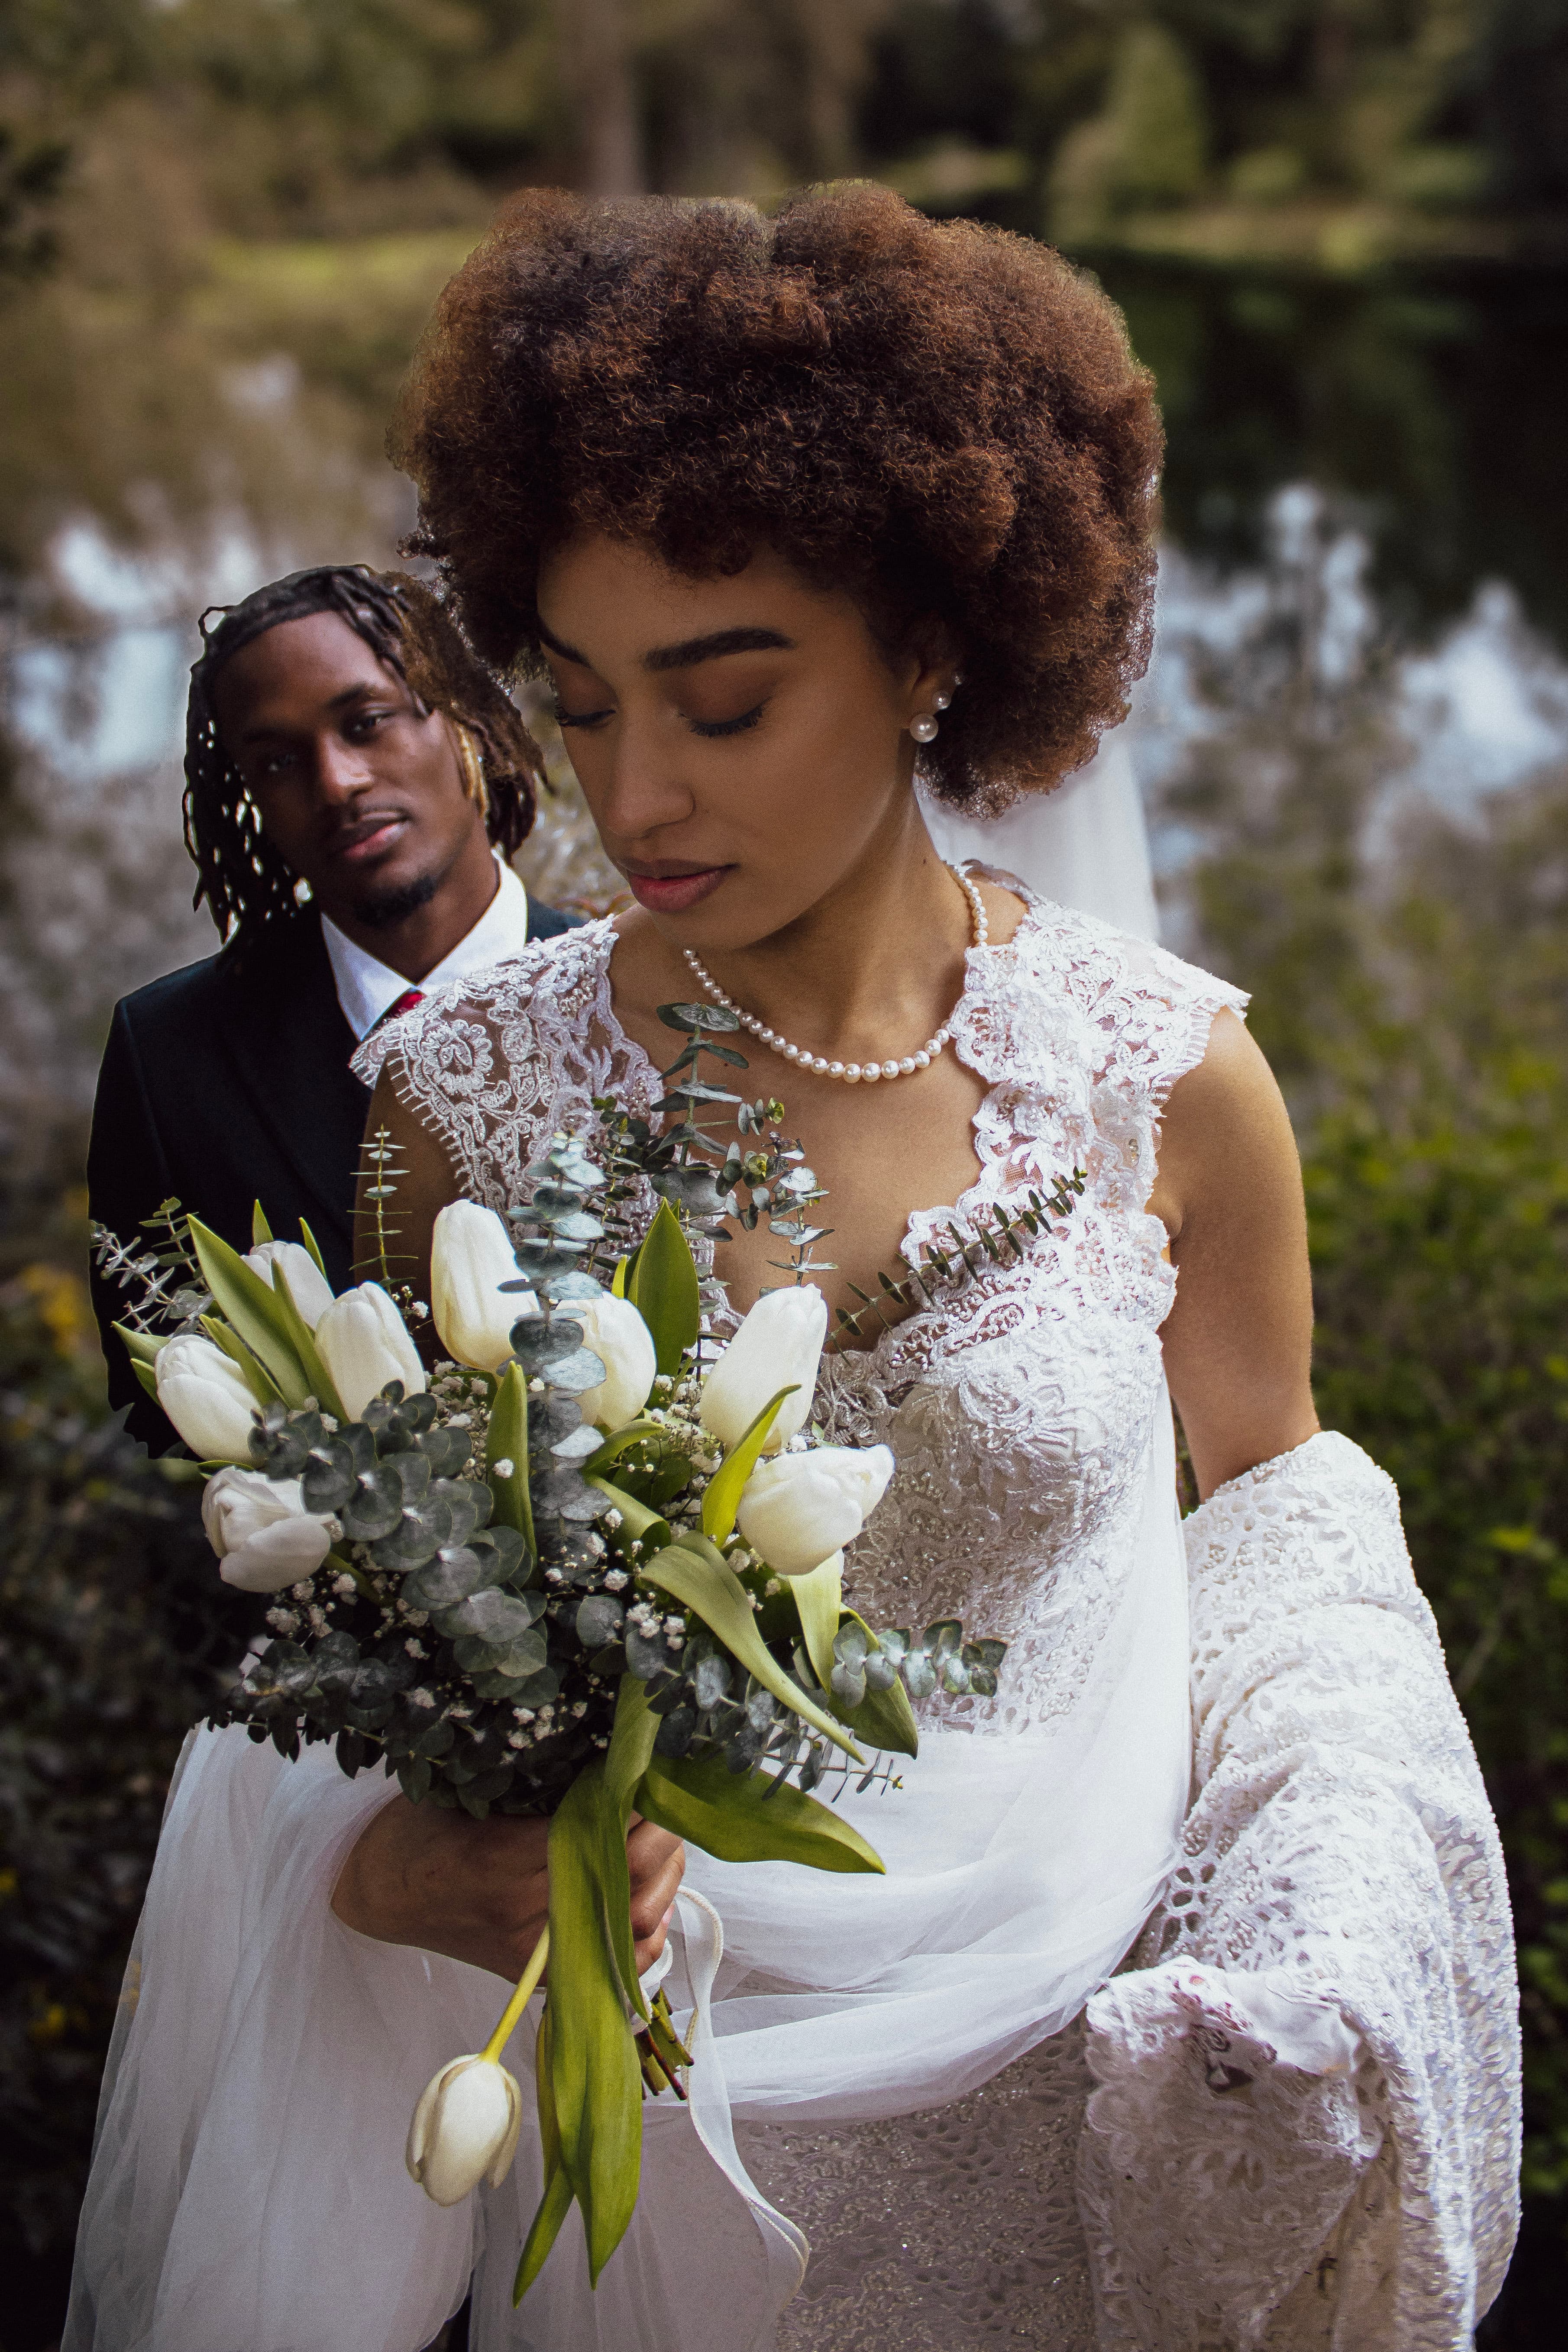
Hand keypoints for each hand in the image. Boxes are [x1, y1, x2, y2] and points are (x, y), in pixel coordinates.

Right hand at [331, 1797, 685, 1983]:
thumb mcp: (470, 1793)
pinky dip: (646, 1937)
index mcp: (501, 1856)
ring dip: (664, 1878)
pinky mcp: (535, 1973)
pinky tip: (658, 1903)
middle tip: (667, 1799)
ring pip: (629, 1919)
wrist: (378, 1893)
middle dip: (660, 1832)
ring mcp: (533, 1950)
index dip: (633, 1800)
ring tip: (668, 1842)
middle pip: (623, 1872)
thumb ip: (536, 1786)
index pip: (596, 1828)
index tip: (648, 1771)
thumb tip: (612, 1764)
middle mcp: (522, 1909)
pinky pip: (611, 1964)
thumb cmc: (420, 1831)